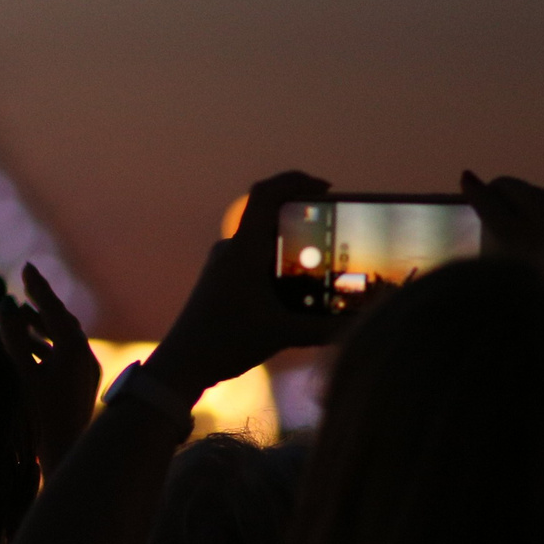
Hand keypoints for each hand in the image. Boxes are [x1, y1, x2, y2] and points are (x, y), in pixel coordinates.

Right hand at [0, 262, 101, 470]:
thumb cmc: (40, 416)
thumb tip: (9, 305)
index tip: (26, 265)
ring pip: (64, 337)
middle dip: (42, 302)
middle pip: (62, 320)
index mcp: (73, 349)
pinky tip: (29, 346)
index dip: (38, 286)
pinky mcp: (82, 385)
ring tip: (21, 314)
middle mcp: (84, 357)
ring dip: (43, 324)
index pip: (53, 308)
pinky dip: (46, 344)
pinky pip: (64, 354)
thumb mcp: (21, 372)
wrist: (64, 453)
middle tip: (25, 283)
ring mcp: (85, 372)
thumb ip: (14, 336)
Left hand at [145, 170, 338, 400]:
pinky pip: (253, 257)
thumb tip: (361, 327)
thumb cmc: (226, 342)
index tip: (325, 188)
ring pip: (261, 238)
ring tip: (322, 257)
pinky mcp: (222, 279)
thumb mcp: (283, 334)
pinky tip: (298, 285)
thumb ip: (325, 330)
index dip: (295, 181)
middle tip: (334, 224)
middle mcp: (231, 249)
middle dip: (302, 213)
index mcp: (243, 249)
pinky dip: (277, 261)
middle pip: (267, 213)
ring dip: (290, 240)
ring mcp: (224, 263)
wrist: (182, 362)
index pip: (265, 194)